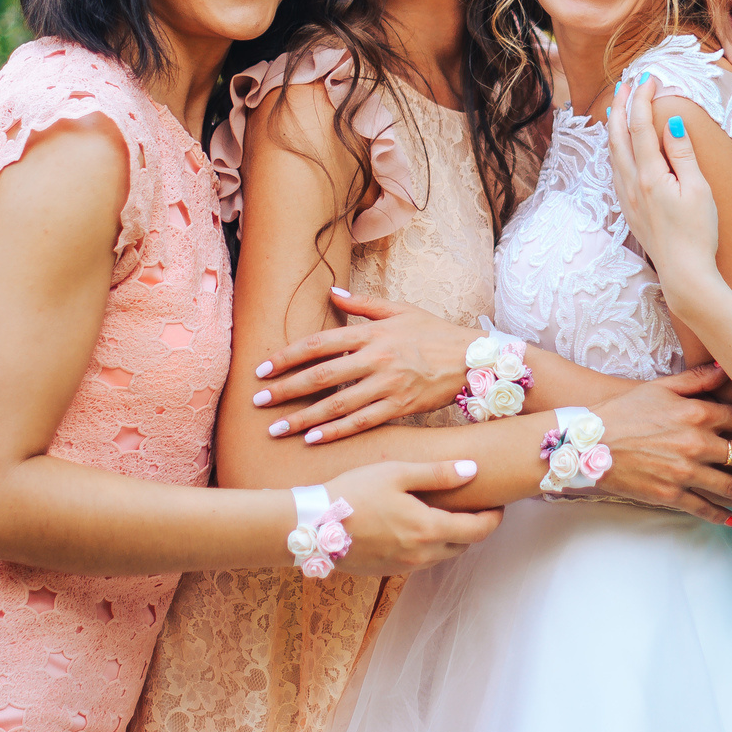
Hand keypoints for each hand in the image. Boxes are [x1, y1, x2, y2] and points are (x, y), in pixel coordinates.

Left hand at [254, 290, 477, 442]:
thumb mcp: (400, 309)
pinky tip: (313, 439)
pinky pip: (361, 422)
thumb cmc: (434, 332)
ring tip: (277, 429)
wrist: (473, 358)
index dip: (287, 356)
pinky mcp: (399, 406)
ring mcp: (387, 385)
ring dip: (303, 418)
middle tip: (258, 401)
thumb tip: (331, 292)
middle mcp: (375, 358)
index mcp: (371, 333)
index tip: (263, 369)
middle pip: (321, 376)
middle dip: (285, 389)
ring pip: (337, 404)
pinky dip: (336, 432)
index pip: (319, 344)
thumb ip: (364, 303)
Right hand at [323, 459, 503, 574]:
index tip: (498, 505)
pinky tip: (415, 526)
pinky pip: (420, 561)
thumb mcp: (397, 473)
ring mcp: (404, 567)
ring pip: (442, 556)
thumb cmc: (354, 492)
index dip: (493, 518)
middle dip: (474, 528)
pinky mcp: (387, 571)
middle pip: (463, 546)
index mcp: (429, 530)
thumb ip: (438, 473)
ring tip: (445, 513)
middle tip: (473, 506)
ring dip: (451, 538)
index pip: (478, 531)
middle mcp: (421, 555)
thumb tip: (473, 470)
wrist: (312, 525)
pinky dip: (428, 546)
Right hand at [592, 362, 731, 525]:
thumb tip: (726, 366)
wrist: (589, 442)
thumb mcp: (661, 387)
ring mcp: (686, 472)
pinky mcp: (671, 494)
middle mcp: (698, 444)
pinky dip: (720, 514)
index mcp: (698, 414)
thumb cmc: (625, 410)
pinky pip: (703, 506)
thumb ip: (697, 379)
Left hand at [603, 75, 720, 295]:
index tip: (650, 78)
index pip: (642, 126)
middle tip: (627, 82)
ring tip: (617, 107)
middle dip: (622, 106)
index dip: (644, 99)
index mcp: (650, 175)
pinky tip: (619, 147)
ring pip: (613, 153)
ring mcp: (626, 198)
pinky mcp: (628, 209)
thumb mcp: (698, 189)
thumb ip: (682, 153)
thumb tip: (670, 122)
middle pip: (619, 136)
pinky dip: (615, 149)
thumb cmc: (698, 233)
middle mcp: (631, 184)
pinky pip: (615, 169)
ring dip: (615, 126)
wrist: (685, 273)